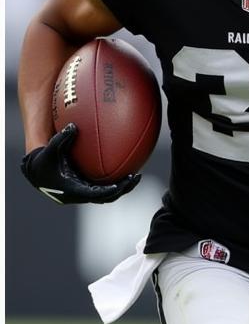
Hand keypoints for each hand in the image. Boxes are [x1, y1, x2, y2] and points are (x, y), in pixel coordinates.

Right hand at [20, 124, 139, 203]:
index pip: (93, 194)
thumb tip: (73, 126)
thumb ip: (62, 138)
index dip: (107, 191)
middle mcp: (81, 195)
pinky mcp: (88, 190)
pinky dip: (117, 183)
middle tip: (134, 177)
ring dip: (123, 187)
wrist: (37, 172)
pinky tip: (127, 170)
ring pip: (108, 195)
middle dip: (122, 189)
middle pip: (107, 197)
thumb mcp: (51, 149)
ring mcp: (86, 194)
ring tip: (136, 175)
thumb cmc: (44, 160)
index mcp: (72, 190)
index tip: (118, 185)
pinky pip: (105, 189)